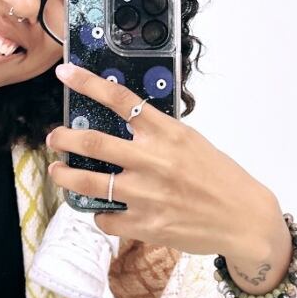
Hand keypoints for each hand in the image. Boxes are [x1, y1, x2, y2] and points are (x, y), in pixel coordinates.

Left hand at [46, 62, 291, 284]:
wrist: (244, 219)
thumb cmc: (217, 174)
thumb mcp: (189, 139)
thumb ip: (156, 129)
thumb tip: (123, 116)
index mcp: (165, 132)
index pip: (119, 98)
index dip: (87, 82)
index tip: (64, 72)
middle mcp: (151, 160)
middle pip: (92, 141)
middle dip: (64, 137)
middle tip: (52, 136)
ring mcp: (146, 194)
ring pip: (89, 182)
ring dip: (66, 175)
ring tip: (57, 170)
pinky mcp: (145, 225)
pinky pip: (106, 217)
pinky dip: (98, 212)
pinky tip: (100, 207)